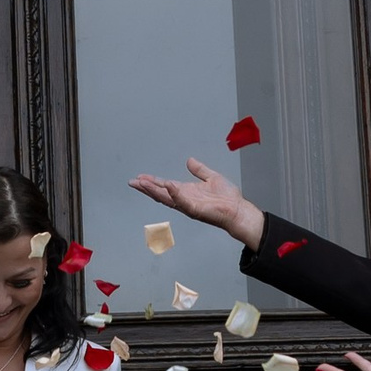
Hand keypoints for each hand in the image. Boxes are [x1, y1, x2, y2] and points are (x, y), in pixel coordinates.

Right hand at [130, 161, 264, 251]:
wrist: (237, 210)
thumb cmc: (227, 199)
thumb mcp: (211, 177)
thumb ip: (199, 170)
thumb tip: (189, 161)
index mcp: (186, 192)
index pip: (164, 186)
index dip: (152, 182)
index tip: (140, 177)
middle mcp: (184, 199)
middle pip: (160, 193)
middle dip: (146, 188)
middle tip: (133, 182)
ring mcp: (188, 205)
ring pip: (167, 198)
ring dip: (154, 191)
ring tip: (142, 183)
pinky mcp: (195, 209)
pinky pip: (182, 201)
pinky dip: (174, 193)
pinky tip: (167, 185)